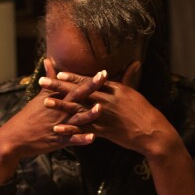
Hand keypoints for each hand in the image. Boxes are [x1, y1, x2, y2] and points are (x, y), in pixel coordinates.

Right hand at [0, 58, 105, 183]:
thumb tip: (49, 60)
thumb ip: (49, 79)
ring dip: (88, 114)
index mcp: (56, 99)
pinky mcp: (57, 141)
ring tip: (100, 109)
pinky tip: (93, 138)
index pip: (74, 86)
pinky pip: (71, 140)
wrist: (14, 137)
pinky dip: (81, 139)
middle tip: (104, 78)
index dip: (89, 79)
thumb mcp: (39, 97)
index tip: (103, 72)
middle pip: (77, 98)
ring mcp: (59, 126)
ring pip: (77, 119)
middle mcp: (59, 111)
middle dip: (91, 88)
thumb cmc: (28, 116)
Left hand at [42, 61, 181, 158]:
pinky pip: (83, 129)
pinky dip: (70, 128)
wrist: (152, 132)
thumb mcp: (135, 92)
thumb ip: (129, 78)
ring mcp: (104, 116)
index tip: (58, 72)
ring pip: (78, 109)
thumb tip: (134, 62)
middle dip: (59, 86)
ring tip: (45, 101)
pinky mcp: (104, 131)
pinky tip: (57, 128)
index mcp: (113, 89)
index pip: (89, 81)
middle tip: (42, 81)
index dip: (73, 77)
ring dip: (61, 105)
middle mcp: (106, 100)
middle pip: (79, 92)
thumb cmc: (144, 111)